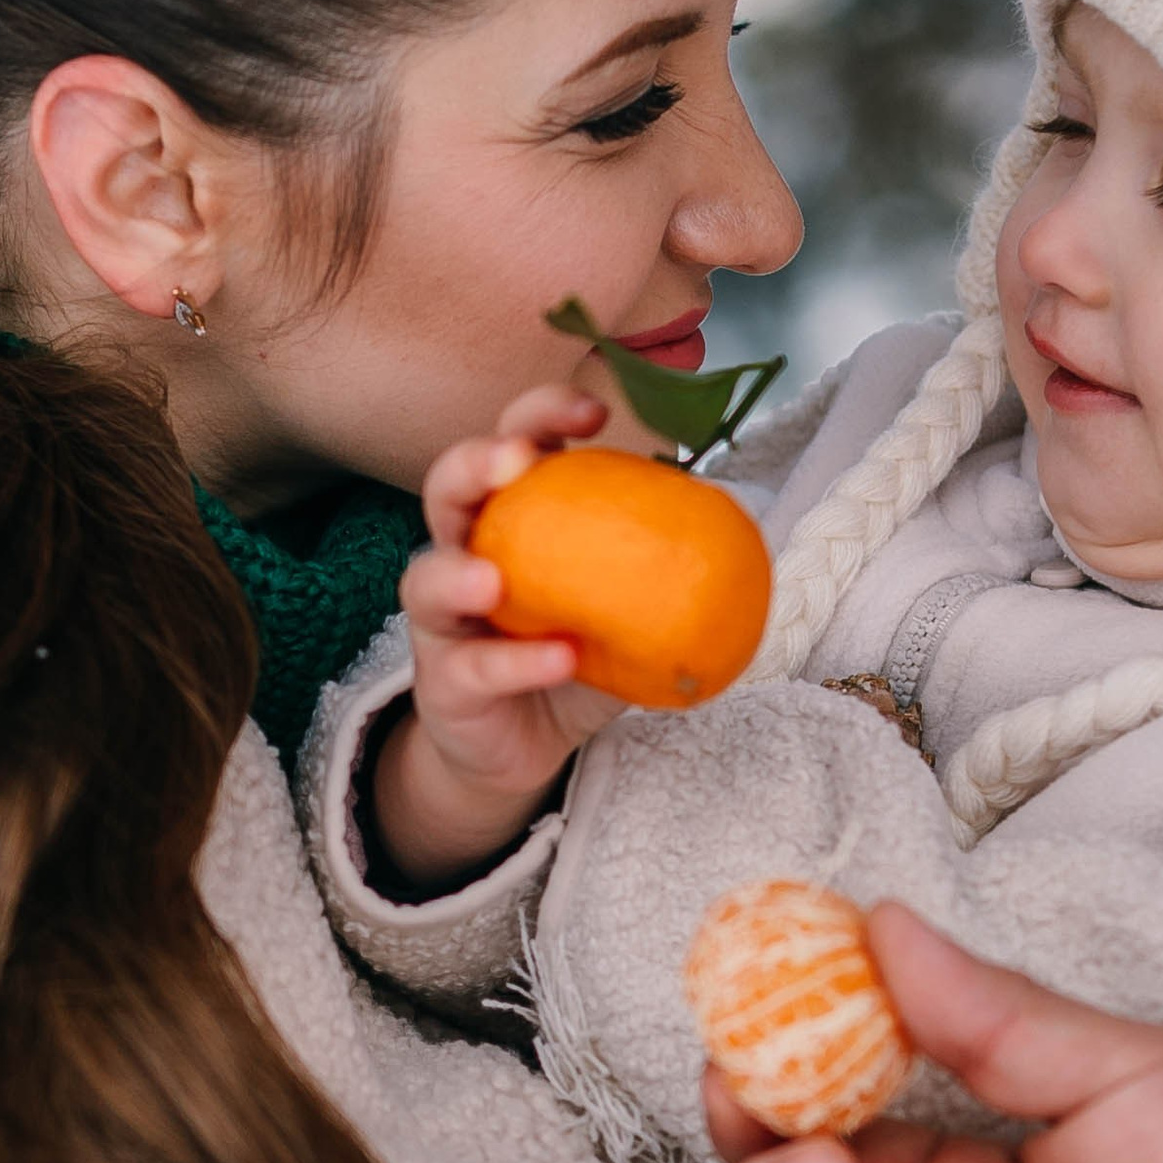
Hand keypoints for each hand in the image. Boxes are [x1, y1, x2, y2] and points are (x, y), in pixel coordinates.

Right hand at [370, 386, 621, 889]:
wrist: (525, 746)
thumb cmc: (574, 658)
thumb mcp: (627, 608)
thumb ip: (660, 563)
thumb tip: (737, 519)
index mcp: (515, 518)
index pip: (516, 443)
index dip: (543, 415)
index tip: (591, 415)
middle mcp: (468, 553)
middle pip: (446, 488)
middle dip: (474, 463)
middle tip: (514, 461)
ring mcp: (445, 620)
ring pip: (425, 578)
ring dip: (459, 571)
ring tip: (495, 579)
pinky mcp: (443, 683)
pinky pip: (473, 667)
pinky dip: (517, 662)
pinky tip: (561, 658)